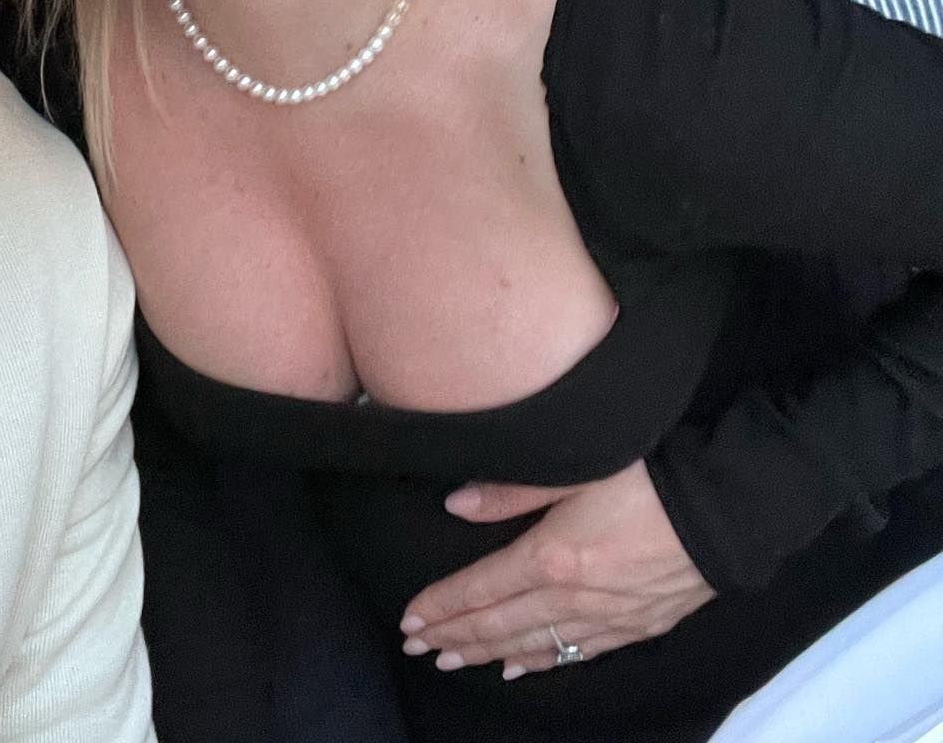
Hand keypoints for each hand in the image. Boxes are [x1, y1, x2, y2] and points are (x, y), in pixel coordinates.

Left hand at [398, 459, 714, 677]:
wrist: (727, 509)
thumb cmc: (649, 476)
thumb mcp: (575, 467)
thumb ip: (511, 489)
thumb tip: (455, 505)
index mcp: (551, 557)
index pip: (480, 589)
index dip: (442, 605)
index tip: (410, 619)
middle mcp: (573, 598)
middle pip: (500, 625)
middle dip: (455, 636)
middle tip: (419, 647)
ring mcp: (606, 618)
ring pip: (534, 645)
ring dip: (489, 654)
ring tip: (453, 661)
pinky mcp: (637, 625)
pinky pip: (577, 653)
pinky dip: (542, 662)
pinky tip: (521, 668)